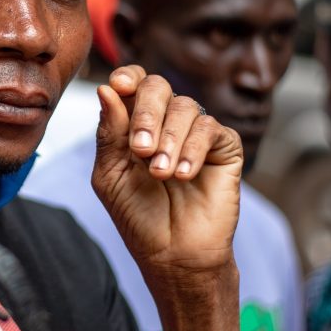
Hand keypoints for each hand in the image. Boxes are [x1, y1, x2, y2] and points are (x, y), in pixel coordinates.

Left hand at [91, 66, 242, 277]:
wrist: (172, 253)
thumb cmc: (138, 215)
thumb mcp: (110, 174)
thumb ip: (108, 133)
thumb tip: (106, 89)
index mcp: (134, 123)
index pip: (133, 82)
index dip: (128, 77)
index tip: (120, 85)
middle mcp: (165, 121)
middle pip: (157, 86)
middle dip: (145, 113)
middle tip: (140, 150)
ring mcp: (195, 133)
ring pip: (185, 106)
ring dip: (169, 139)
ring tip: (161, 174)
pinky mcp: (224, 148)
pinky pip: (210, 129)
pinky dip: (193, 149)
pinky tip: (184, 175)